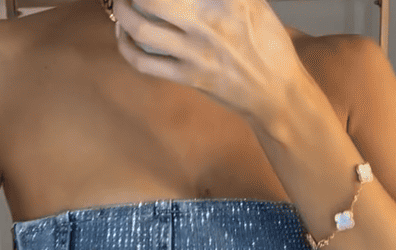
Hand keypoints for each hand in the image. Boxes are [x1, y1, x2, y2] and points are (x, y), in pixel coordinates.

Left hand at [113, 0, 308, 126]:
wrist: (275, 94)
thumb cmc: (267, 45)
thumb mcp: (254, 4)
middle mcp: (209, 21)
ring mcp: (196, 52)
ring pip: (142, 27)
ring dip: (122, 11)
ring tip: (120, 3)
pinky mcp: (189, 77)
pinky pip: (145, 63)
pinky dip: (126, 48)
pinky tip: (124, 37)